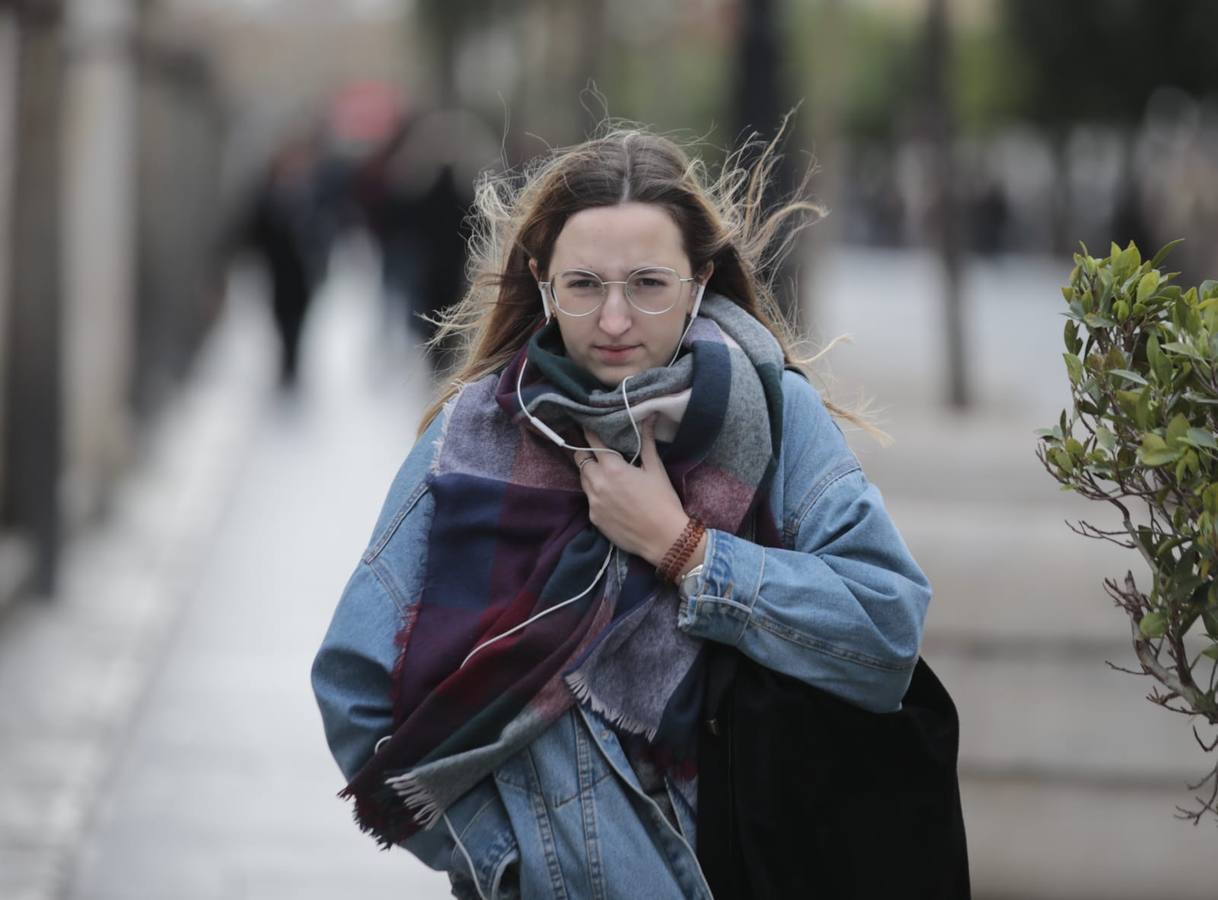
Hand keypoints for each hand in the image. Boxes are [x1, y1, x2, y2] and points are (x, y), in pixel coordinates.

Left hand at [577, 418, 688, 566]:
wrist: (664, 539)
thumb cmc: (663, 501)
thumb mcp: (656, 469)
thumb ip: (647, 441)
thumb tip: (649, 416)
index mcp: (612, 468)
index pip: (592, 443)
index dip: (588, 432)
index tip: (587, 426)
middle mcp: (597, 484)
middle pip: (580, 460)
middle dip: (586, 453)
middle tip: (597, 451)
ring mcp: (593, 503)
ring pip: (582, 480)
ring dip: (590, 473)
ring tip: (605, 473)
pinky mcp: (594, 519)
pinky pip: (589, 500)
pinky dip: (596, 494)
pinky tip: (611, 497)